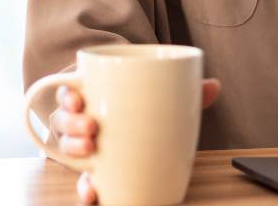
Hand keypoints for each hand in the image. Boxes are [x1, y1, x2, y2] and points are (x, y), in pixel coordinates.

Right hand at [52, 78, 221, 203]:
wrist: (145, 130)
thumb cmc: (146, 106)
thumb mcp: (162, 95)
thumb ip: (185, 90)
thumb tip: (215, 86)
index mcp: (93, 93)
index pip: (69, 91)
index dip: (67, 94)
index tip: (78, 98)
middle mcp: (81, 119)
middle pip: (63, 119)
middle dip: (72, 123)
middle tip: (92, 126)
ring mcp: (82, 145)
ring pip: (65, 146)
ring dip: (73, 148)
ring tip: (91, 149)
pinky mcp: (90, 169)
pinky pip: (79, 178)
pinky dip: (84, 186)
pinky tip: (93, 190)